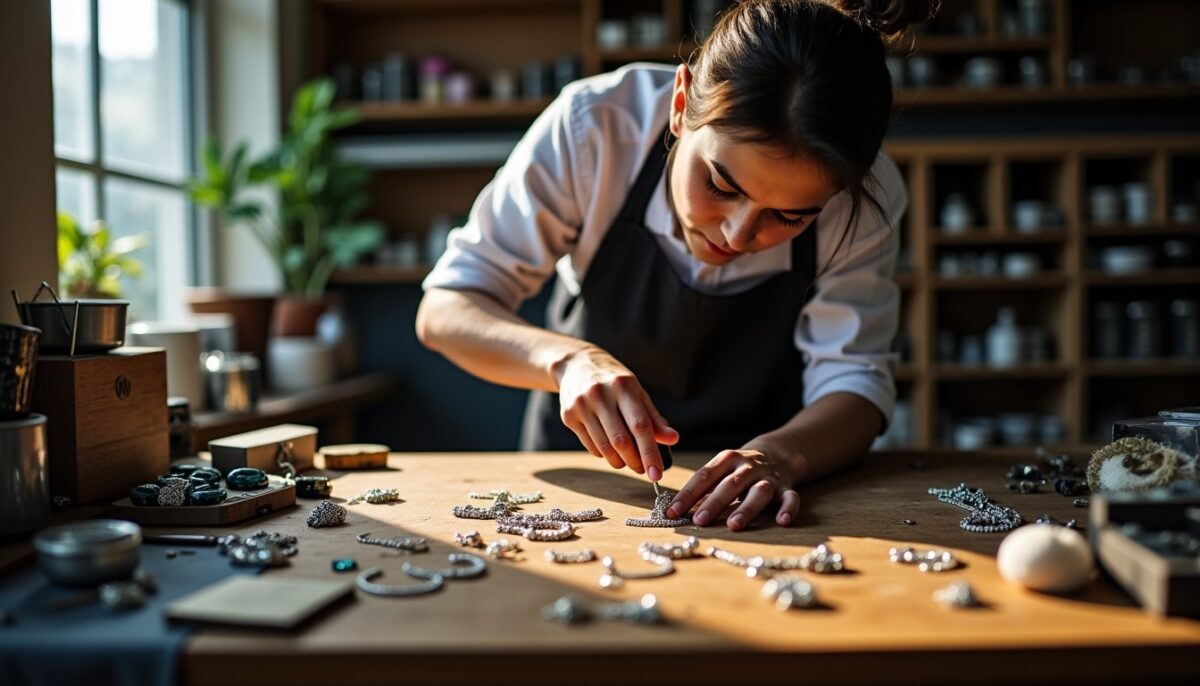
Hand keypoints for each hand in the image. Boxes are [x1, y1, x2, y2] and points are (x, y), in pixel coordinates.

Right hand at [555, 346, 676, 478]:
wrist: (576, 365)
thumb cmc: (614, 382)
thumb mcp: (637, 392)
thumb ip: (654, 418)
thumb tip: (672, 440)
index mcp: (623, 386)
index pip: (640, 425)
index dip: (650, 452)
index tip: (657, 473)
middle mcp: (600, 394)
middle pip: (621, 441)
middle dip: (635, 462)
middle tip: (644, 470)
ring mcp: (581, 405)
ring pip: (604, 447)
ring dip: (619, 462)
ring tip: (628, 462)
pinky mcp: (568, 415)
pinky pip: (590, 446)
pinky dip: (604, 454)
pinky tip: (610, 449)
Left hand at [665, 449, 799, 529]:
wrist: (778, 452)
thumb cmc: (739, 469)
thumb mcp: (721, 470)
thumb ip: (704, 488)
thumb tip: (677, 510)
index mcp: (727, 459)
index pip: (704, 475)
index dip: (688, 494)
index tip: (673, 512)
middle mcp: (748, 466)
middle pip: (730, 484)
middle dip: (714, 503)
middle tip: (699, 521)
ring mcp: (769, 476)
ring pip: (759, 491)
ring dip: (746, 508)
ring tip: (734, 525)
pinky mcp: (787, 486)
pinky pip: (791, 497)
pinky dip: (789, 508)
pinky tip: (783, 522)